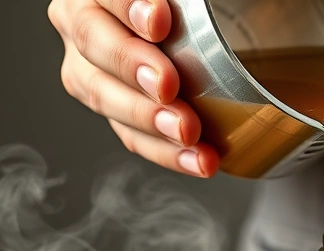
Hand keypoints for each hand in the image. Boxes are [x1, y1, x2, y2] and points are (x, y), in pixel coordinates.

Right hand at [48, 0, 218, 176]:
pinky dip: (168, 154)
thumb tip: (238, 0)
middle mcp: (86, 19)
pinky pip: (132, 136)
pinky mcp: (117, 108)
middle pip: (93, 43)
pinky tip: (200, 161)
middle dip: (132, 69)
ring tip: (188, 133)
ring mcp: (94, 67)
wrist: (211, 42)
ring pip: (103, 96)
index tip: (160, 22)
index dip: (127, 5)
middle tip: (169, 87)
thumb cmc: (205, 8)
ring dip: (149, 121)